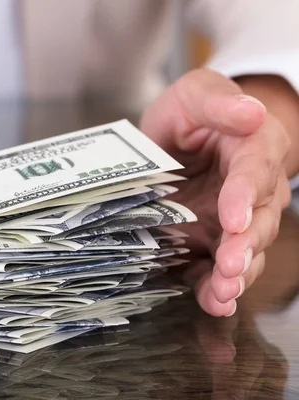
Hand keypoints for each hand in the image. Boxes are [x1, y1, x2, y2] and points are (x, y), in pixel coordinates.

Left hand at [140, 69, 291, 316]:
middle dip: (245, 245)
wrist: (181, 139)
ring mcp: (237, 220)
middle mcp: (255, 188)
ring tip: (222, 292)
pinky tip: (213, 302)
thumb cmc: (189, 114)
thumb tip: (253, 111)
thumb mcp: (195, 95)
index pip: (254, 171)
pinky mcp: (214, 241)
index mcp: (255, 147)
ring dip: (236, 274)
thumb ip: (217, 103)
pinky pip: (221, 268)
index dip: (244, 195)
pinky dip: (217, 288)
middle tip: (231, 265)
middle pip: (259, 219)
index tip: (233, 217)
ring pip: (248, 250)